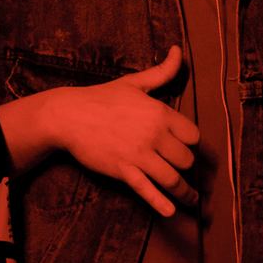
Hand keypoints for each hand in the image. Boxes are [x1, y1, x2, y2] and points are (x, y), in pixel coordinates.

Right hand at [36, 47, 198, 215]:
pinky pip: (147, 190)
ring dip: (185, 193)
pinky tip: (170, 211)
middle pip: (186, 159)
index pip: (192, 135)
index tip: (185, 147)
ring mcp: (138, 154)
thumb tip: (177, 50)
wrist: (69, 115)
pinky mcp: (123, 170)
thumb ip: (162, 72)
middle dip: (186, 167)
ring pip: (172, 178)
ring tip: (191, 201)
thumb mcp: (134, 82)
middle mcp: (154, 134)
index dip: (191, 143)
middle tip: (183, 171)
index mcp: (160, 112)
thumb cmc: (102, 97)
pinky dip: (160, 203)